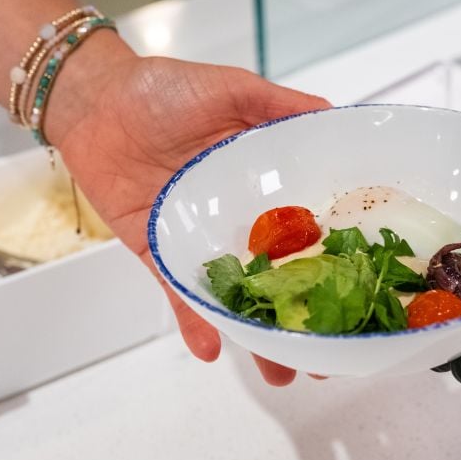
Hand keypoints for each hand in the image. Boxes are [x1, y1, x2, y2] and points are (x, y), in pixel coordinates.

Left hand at [48, 35, 328, 384]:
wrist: (97, 100)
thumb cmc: (164, 89)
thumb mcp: (234, 89)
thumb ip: (281, 105)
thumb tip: (334, 115)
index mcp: (264, 183)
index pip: (309, 228)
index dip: (335, 258)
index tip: (363, 289)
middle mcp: (239, 218)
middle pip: (278, 274)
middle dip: (302, 314)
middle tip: (328, 353)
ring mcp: (202, 239)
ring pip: (236, 294)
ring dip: (257, 333)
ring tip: (283, 370)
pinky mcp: (161, 251)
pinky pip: (181, 292)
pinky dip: (195, 321)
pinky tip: (214, 349)